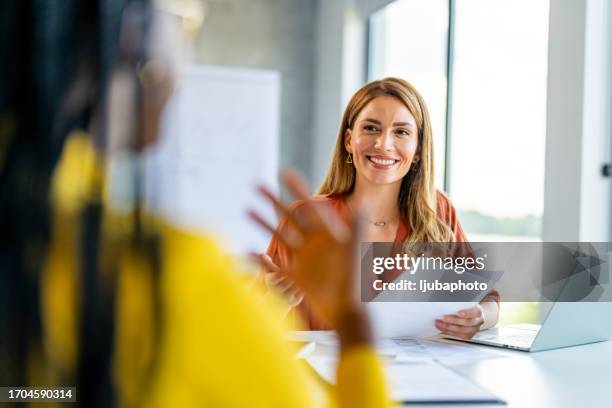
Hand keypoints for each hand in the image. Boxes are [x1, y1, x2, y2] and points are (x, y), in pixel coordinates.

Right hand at [249, 169, 370, 346]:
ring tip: (247, 209)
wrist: (349, 311)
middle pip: (289, 217)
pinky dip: (260, 258)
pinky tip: (246, 250)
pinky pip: (274, 265)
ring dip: (262, 223)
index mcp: (326, 233)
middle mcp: (312, 243)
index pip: (308, 205)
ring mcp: (303, 259)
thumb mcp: (355, 249)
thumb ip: (356, 226)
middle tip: (257, 185)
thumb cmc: (355, 280)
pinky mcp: (295, 277)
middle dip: (273, 200)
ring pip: (278, 236)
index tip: (284, 171)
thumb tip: (361, 203)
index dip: (296, 188)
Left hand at [435, 305, 484, 339]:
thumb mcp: (467, 303)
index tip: (459, 312)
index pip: (474, 312)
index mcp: (478, 312)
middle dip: (454, 321)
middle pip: (467, 323)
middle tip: (443, 318)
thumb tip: (447, 301)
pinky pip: (457, 335)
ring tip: (439, 323)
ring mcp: (473, 330)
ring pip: (461, 331)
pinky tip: (441, 327)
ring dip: (448, 327)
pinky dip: (447, 331)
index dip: (467, 313)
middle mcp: (477, 322)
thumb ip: (460, 303)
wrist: (476, 316)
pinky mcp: (467, 335)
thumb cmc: (469, 308)